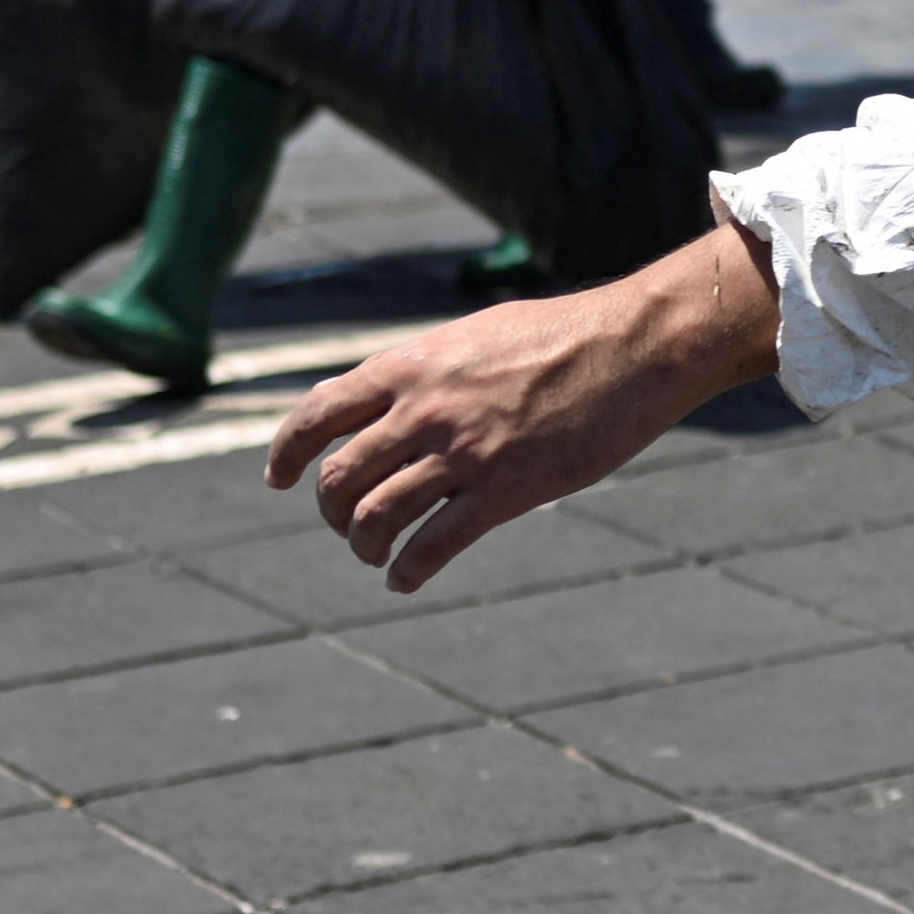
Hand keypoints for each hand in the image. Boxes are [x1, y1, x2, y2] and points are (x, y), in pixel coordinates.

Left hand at [271, 222, 778, 592]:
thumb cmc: (566, 334)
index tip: (279, 479)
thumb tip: (389, 398)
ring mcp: (463, 453)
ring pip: (377, 517)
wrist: (634, 346)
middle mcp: (425, 410)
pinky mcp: (504, 491)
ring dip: (364, 545)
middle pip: (342, 477)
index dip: (286, 452)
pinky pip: (433, 545)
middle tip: (345, 525)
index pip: (319, 414)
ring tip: (374, 555)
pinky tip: (405, 579)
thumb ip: (427, 370)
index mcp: (411, 366)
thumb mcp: (475, 335)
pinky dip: (408, 570)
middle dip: (331, 511)